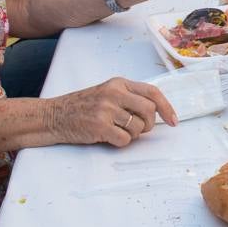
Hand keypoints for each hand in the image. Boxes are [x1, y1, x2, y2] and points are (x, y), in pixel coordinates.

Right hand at [46, 76, 177, 147]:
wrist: (53, 116)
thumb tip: (157, 112)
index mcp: (119, 83)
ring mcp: (106, 109)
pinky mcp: (99, 126)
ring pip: (138, 127)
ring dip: (132, 135)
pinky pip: (124, 140)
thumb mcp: (106, 92)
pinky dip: (120, 143)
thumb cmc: (82, 107)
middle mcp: (114, 93)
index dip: (167, 107)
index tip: (174, 121)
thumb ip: (129, 97)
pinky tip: (108, 137)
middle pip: (149, 111)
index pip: (152, 92)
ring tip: (116, 131)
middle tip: (139, 130)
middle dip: (149, 125)